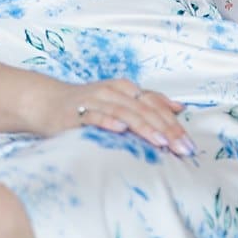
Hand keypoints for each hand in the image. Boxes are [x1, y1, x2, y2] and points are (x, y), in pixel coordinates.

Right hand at [53, 78, 194, 153]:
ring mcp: (95, 100)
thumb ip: (148, 102)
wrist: (47, 102)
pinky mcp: (77, 112)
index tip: (189, 144)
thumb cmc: (89, 105)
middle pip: (145, 109)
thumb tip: (180, 107)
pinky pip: (95, 116)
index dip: (174, 124)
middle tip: (182, 148)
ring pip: (125, 112)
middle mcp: (114, 92)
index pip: (156, 105)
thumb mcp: (120, 100)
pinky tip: (121, 129)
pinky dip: (108, 121)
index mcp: (126, 89)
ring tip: (161, 141)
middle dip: (166, 129)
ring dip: (144, 126)